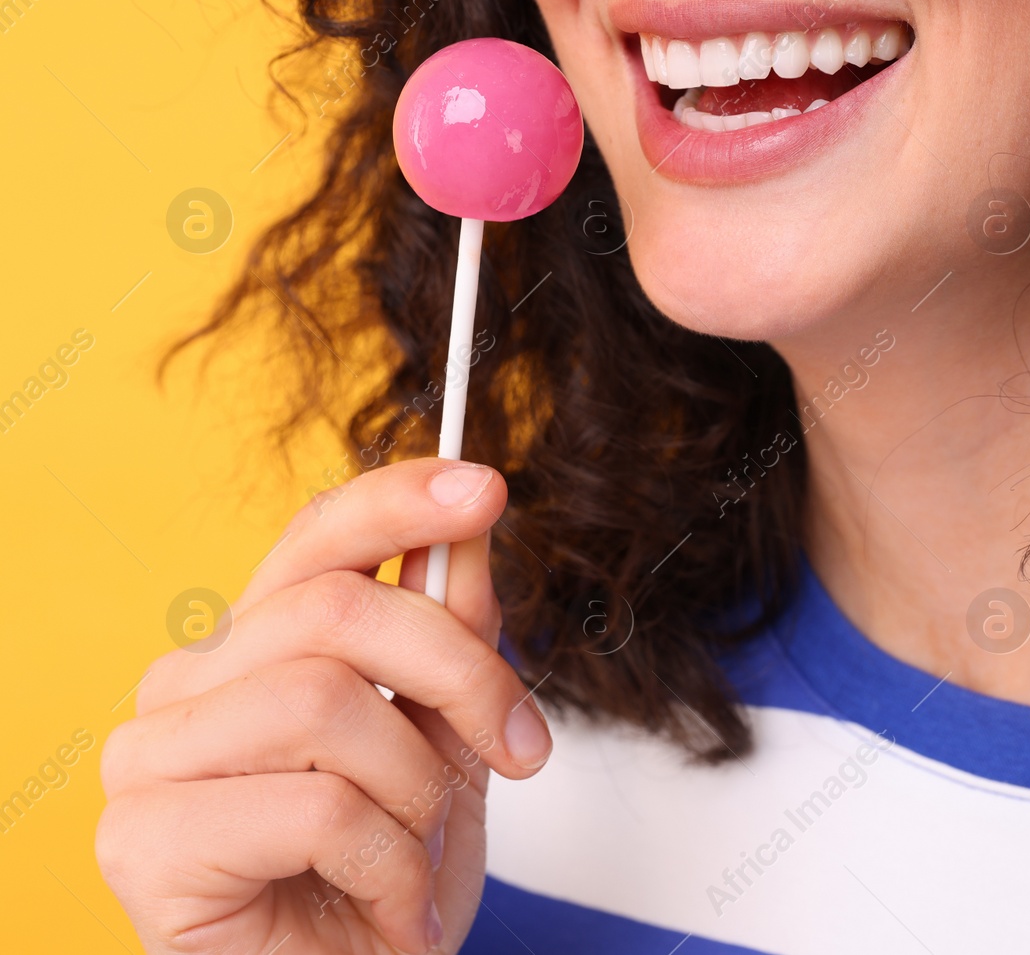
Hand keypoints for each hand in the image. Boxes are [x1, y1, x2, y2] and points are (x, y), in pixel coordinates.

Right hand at [96, 459, 551, 954]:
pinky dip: (389, 862)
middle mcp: (184, 687)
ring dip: (417, 787)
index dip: (398, 503)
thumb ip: (450, 642)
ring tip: (422, 850)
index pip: (314, 540)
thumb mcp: (448, 745)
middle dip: (462, 674)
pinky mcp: (144, 841)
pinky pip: (316, 807)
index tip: (485, 489)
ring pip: (326, 702)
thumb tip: (471, 533)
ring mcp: (149, 760)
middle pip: (337, 611)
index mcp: (252, 650)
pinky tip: (387, 905)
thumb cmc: (384, 883)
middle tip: (521, 747)